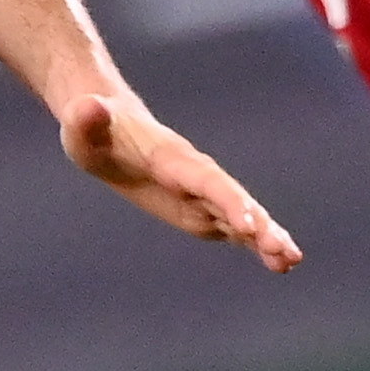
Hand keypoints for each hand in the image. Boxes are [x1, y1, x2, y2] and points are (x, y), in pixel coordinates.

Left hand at [60, 94, 301, 270]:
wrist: (104, 127)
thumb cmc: (90, 130)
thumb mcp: (79, 126)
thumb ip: (86, 119)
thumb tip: (89, 107)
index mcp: (169, 158)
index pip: (204, 180)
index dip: (228, 200)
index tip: (250, 225)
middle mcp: (193, 174)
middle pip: (232, 199)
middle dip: (258, 225)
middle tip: (284, 254)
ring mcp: (199, 191)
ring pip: (239, 214)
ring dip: (265, 237)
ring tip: (290, 262)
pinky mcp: (198, 206)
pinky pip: (231, 225)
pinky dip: (255, 242)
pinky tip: (278, 263)